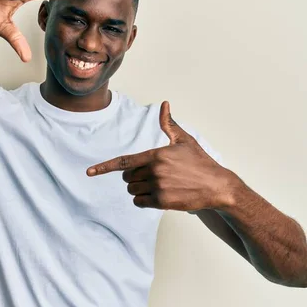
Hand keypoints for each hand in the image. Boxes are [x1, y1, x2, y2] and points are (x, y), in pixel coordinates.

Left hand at [86, 101, 235, 211]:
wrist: (217, 186)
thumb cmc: (200, 162)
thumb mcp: (184, 140)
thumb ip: (169, 124)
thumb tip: (164, 104)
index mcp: (155, 155)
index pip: (123, 161)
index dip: (104, 167)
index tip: (89, 172)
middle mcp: (154, 171)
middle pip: (127, 177)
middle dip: (134, 177)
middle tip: (152, 175)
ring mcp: (158, 187)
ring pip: (132, 190)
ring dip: (139, 189)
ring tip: (158, 185)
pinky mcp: (162, 202)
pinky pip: (140, 202)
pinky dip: (144, 200)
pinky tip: (158, 195)